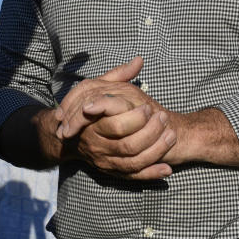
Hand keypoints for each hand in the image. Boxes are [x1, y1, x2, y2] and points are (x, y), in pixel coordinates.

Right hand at [54, 57, 175, 179]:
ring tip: (171, 136)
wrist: (67, 138)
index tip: (151, 108)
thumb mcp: (98, 87)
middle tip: (163, 118)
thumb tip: (139, 60)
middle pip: (127, 145)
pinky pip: (134, 177)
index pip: (117, 125)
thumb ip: (119, 74)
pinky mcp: (113, 172)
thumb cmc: (87, 107)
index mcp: (93, 124)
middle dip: (150, 133)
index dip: (137, 119)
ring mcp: (105, 161)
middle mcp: (98, 145)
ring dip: (156, 151)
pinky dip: (151, 174)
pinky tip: (168, 169)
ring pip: (134, 162)